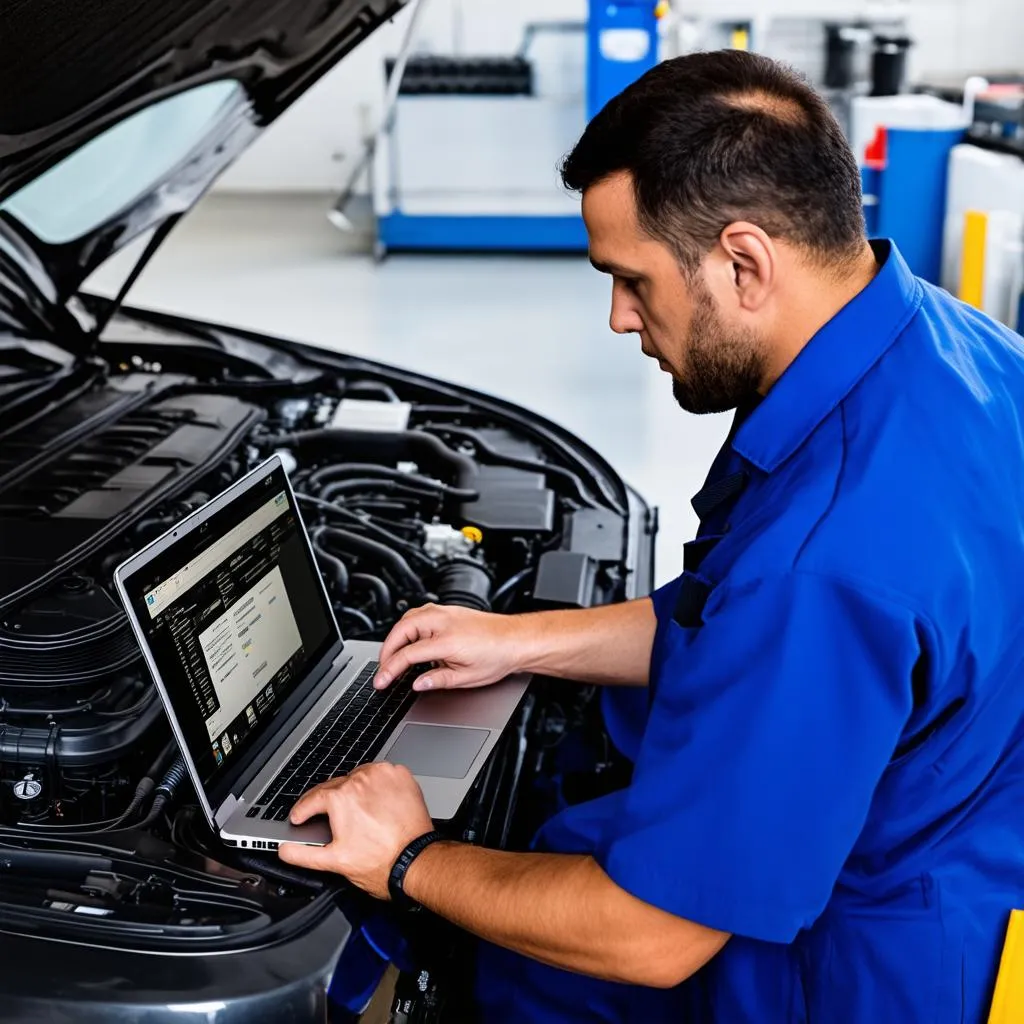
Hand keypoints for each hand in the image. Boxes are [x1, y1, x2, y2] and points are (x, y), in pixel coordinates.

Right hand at [278, 762, 432, 898]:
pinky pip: (381, 775)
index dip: (302, 811)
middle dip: (327, 802)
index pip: (312, 799)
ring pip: (358, 778)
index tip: (300, 817)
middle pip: (335, 787)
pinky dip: (375, 786)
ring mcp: (383, 775)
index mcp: (341, 797)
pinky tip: (374, 802)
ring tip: (353, 812)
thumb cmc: (380, 862)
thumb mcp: (334, 862)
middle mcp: (361, 779)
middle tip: (324, 817)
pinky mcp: (401, 776)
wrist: (416, 860)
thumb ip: (303, 853)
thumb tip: (285, 849)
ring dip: (352, 791)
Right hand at [374, 603, 525, 691]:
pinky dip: (407, 627)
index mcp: (446, 640)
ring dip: (396, 636)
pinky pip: (419, 614)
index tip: (381, 681)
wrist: (516, 640)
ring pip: (407, 618)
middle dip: (386, 651)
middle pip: (400, 630)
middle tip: (382, 669)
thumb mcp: (467, 678)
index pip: (407, 654)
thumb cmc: (498, 656)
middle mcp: (443, 622)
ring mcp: (445, 613)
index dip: (389, 670)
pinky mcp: (448, 611)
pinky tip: (408, 639)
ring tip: (392, 656)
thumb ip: (438, 681)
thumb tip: (417, 684)